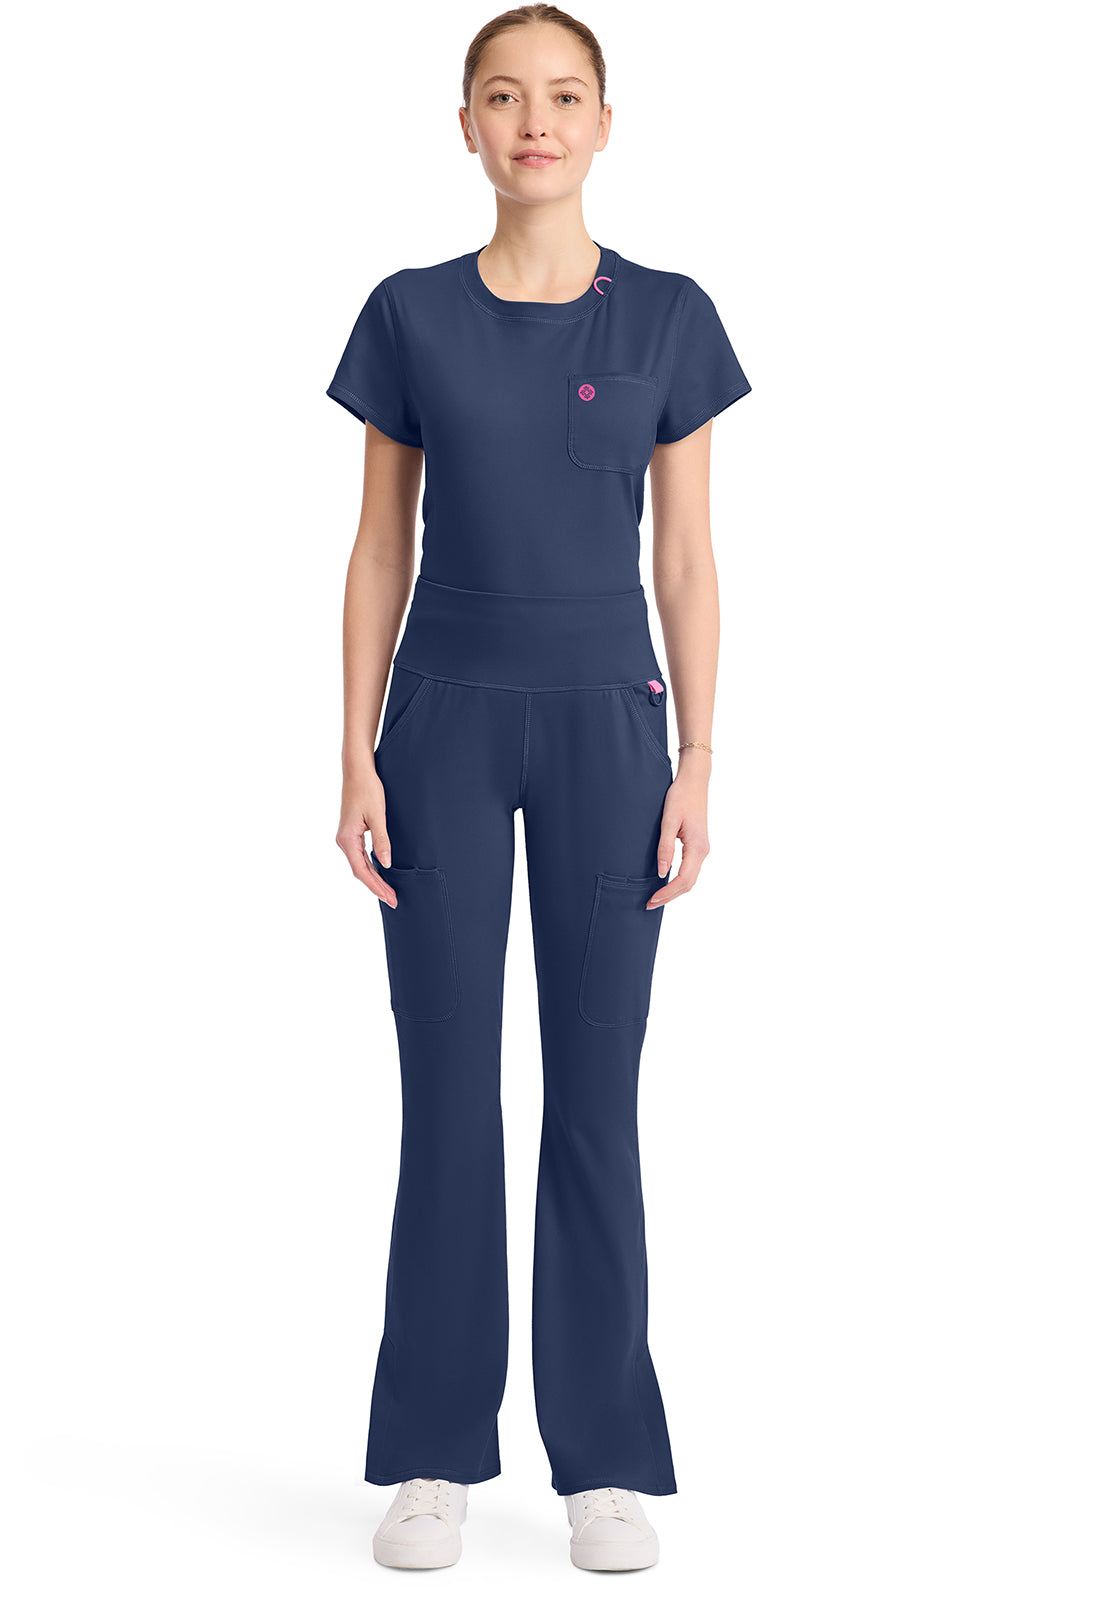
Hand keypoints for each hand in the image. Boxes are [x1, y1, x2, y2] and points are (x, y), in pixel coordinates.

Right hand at [335, 769, 396, 905]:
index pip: (362, 871)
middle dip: (377, 887)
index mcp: (347, 839)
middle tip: (394, 900)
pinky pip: (360, 856)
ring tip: (389, 892)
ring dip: (374, 878)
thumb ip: (382, 841)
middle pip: (360, 871)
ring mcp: (346, 837)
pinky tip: (380, 873)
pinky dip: (370, 867)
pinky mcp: (351, 833)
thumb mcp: (378, 816)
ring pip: (360, 865)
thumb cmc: (367, 789)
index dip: (376, 887)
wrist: (357, 771)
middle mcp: (343, 841)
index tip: (390, 898)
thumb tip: (386, 865)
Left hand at [647, 753, 710, 907]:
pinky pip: (690, 870)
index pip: (683, 879)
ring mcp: (702, 849)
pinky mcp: (698, 845)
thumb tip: (661, 872)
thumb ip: (665, 847)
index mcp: (697, 847)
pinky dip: (679, 881)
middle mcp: (703, 851)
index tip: (651, 900)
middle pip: (688, 884)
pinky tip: (666, 882)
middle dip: (670, 896)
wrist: (694, 781)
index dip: (667, 892)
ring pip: (690, 879)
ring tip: (656, 897)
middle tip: (649, 904)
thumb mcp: (668, 821)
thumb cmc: (681, 797)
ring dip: (674, 890)